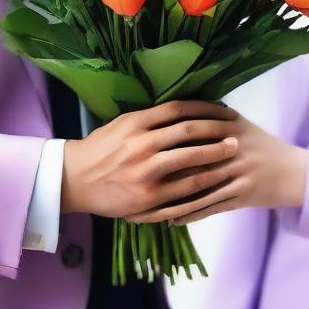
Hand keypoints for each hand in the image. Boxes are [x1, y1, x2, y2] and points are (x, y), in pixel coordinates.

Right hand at [60, 100, 239, 218]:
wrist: (74, 179)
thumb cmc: (100, 148)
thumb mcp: (121, 123)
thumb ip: (149, 117)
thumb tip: (183, 109)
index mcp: (136, 123)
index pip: (179, 109)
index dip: (205, 108)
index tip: (221, 111)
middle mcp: (143, 145)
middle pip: (190, 133)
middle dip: (217, 133)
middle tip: (235, 135)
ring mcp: (146, 174)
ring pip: (192, 166)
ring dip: (216, 161)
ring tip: (231, 157)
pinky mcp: (148, 200)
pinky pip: (183, 195)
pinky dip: (203, 190)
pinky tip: (216, 185)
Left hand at [125, 111, 308, 225]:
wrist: (294, 172)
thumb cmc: (259, 145)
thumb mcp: (239, 124)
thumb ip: (212, 115)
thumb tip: (175, 108)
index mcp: (230, 125)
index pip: (192, 127)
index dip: (165, 135)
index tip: (139, 142)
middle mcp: (234, 146)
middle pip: (191, 157)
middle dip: (162, 169)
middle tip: (134, 176)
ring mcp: (239, 172)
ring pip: (198, 186)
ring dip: (171, 197)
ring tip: (146, 203)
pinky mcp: (243, 195)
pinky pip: (211, 206)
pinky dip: (190, 214)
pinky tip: (170, 218)